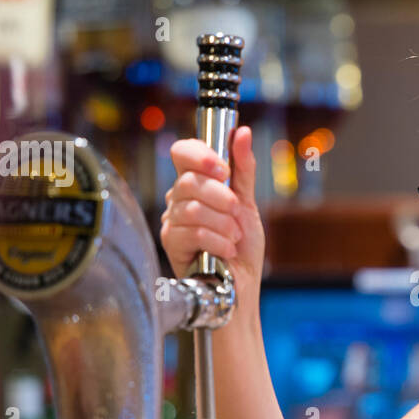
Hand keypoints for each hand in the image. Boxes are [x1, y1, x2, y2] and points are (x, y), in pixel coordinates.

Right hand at [160, 126, 263, 291]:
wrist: (241, 286)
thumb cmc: (242, 249)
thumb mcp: (248, 204)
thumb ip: (243, 169)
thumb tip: (242, 132)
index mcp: (196, 184)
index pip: (182, 152)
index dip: (200, 155)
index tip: (223, 169)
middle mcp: (179, 199)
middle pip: (189, 181)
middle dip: (222, 198)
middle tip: (236, 213)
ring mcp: (172, 221)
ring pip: (193, 207)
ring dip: (223, 224)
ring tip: (234, 238)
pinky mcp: (171, 243)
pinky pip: (193, 231)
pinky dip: (217, 241)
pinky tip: (226, 251)